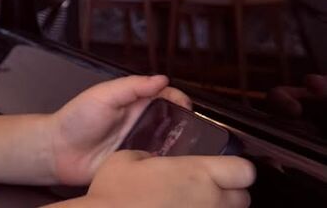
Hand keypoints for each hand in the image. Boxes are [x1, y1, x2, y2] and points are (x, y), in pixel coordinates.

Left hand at [48, 75, 190, 184]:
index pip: (165, 96)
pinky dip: (166, 164)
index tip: (187, 107)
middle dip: (187, 125)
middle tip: (193, 131)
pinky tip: (171, 164)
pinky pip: (157, 165)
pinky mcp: (136, 165)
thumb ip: (132, 86)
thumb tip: (161, 79)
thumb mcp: (103, 95)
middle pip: (172, 121)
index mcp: (134, 102)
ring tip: (186, 148)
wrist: (58, 151)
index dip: (179, 99)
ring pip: (169, 143)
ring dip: (180, 145)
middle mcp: (140, 123)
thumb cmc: (76, 119)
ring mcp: (140, 144)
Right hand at [85, 150, 253, 207]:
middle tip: (204, 191)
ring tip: (190, 205)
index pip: (245, 170)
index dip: (234, 168)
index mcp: (197, 173)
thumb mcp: (126, 158)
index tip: (221, 169)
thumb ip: (150, 156)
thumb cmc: (114, 192)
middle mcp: (210, 201)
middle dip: (228, 194)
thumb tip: (154, 161)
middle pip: (243, 199)